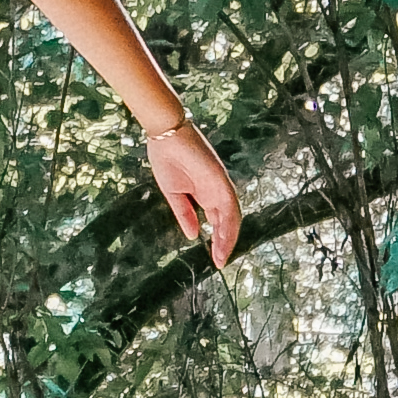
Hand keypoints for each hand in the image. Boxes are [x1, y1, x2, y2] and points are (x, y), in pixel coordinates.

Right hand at [143, 113, 239, 265]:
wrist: (165, 135)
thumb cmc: (166, 158)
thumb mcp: (173, 193)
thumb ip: (185, 214)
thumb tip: (193, 235)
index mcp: (205, 194)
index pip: (218, 221)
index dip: (218, 240)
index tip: (215, 259)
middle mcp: (216, 191)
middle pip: (228, 221)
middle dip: (224, 243)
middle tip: (219, 263)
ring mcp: (220, 184)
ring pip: (232, 215)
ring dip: (229, 236)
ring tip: (222, 256)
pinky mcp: (220, 178)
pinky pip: (229, 203)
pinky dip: (229, 221)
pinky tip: (223, 236)